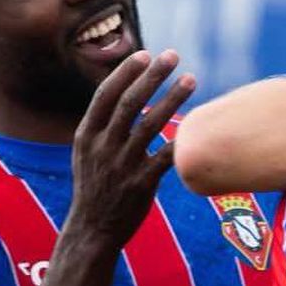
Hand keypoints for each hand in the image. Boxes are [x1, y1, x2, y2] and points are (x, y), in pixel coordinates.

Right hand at [68, 49, 195, 249]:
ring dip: (173, 98)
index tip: (145, 54)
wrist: (91, 230)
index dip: (126, 72)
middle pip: (130, 103)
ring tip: (191, 79)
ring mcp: (121, 165)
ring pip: (150, 124)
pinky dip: (182, 140)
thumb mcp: (88, 153)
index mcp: (86, 135)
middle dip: (152, 76)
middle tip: (172, 54)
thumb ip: (105, 125)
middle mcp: (102, 147)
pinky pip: (166, 156)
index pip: (105, 95)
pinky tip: (199, 124)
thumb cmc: (95, 186)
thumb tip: (128, 92)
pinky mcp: (141, 184)